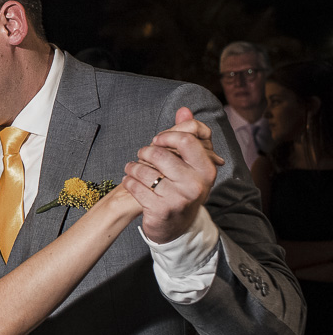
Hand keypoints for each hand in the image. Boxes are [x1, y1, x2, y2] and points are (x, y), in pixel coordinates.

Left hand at [123, 108, 223, 243]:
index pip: (186, 140)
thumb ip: (187, 134)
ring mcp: (179, 199)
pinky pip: (135, 187)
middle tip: (142, 154)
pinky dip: (128, 181)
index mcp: (206, 169)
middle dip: (145, 151)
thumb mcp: (188, 163)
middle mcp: (196, 184)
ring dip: (132, 167)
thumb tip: (184, 109)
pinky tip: (130, 181)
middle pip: (161, 153)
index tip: (157, 140)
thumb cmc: (180, 185)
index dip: (166, 136)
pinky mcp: (161, 210)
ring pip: (144, 170)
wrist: (176, 224)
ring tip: (132, 168)